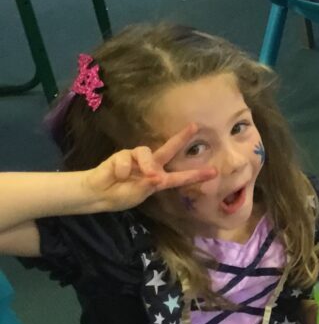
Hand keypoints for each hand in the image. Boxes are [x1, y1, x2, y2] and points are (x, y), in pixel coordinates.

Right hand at [82, 123, 215, 212]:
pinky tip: (118, 176)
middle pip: (169, 149)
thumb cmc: (121, 195)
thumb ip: (149, 185)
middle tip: (194, 127)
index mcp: (160, 178)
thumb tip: (156, 176)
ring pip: (146, 152)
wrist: (98, 194)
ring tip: (147, 175)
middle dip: (181, 138)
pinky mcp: (121, 155)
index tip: (214, 172)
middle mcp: (151, 166)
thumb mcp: (139, 194)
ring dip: (146, 164)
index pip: (181, 177)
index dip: (196, 175)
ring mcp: (136, 159)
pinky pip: (125, 159)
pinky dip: (122, 170)